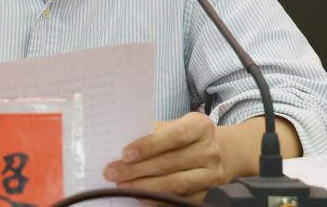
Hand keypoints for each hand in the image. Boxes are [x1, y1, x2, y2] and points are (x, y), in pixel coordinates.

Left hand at [103, 112, 225, 199]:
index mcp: (200, 126)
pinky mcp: (206, 194)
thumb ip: (152, 132)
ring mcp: (211, 174)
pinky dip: (157, 199)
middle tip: (113, 173)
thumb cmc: (183, 136)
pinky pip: (179, 200)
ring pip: (175, 184)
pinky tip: (140, 197)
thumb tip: (118, 145)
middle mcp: (209, 150)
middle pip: (171, 162)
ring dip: (145, 187)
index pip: (174, 136)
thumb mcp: (173, 125)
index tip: (124, 154)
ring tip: (122, 186)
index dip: (149, 145)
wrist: (213, 152)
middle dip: (138, 170)